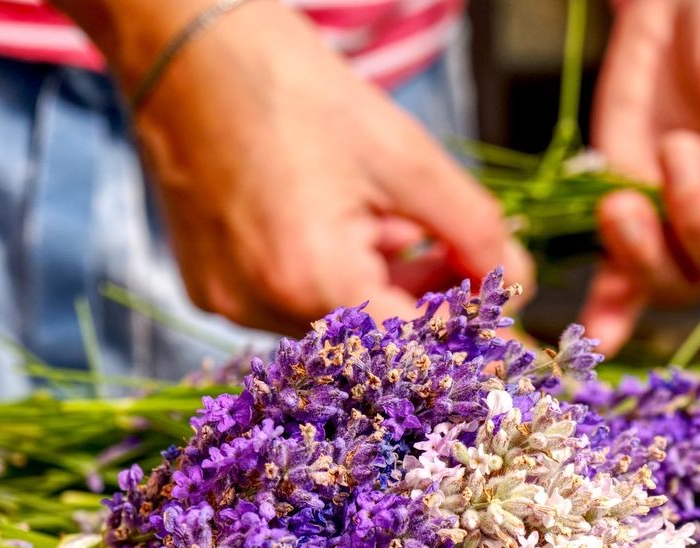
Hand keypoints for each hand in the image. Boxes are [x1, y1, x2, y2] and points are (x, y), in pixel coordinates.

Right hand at [61, 0, 532, 333]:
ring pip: (339, 326)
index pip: (414, 347)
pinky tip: (345, 224)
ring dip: (382, 288)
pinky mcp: (211, 290)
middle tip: (457, 254)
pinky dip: (334, 280)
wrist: (184, 48)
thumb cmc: (296, 89)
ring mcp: (229, 302)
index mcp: (310, 277)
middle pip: (377, 341)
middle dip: (426, 303)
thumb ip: (476, 231)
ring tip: (393, 222)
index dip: (465, 339)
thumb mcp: (407, 157)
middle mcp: (261, 306)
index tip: (503, 331)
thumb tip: (515, 285)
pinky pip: (294, 307)